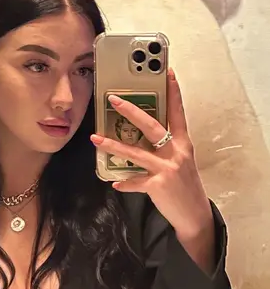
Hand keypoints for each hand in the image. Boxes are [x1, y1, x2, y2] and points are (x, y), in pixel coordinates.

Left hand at [91, 69, 212, 239]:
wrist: (194, 214)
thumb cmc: (184, 186)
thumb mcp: (180, 162)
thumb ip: (165, 148)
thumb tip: (143, 137)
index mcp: (183, 144)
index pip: (178, 113)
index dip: (174, 93)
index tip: (167, 73)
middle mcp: (176, 152)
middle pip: (152, 126)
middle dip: (132, 111)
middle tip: (114, 99)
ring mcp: (168, 168)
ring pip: (136, 153)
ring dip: (113, 145)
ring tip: (95, 139)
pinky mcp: (159, 185)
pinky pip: (136, 182)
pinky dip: (125, 183)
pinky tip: (115, 184)